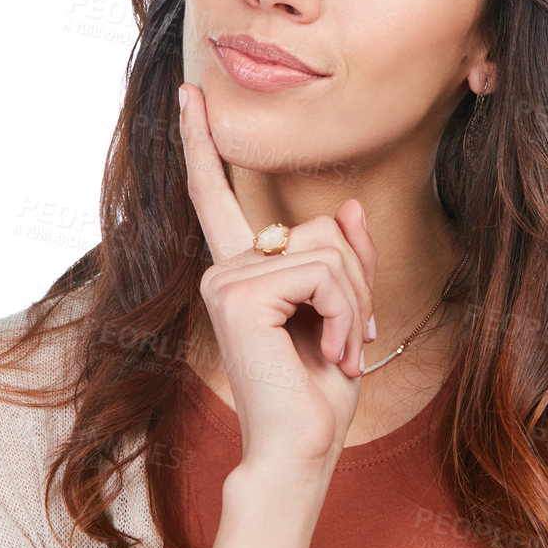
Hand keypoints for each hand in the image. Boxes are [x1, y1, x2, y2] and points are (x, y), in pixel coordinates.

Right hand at [177, 80, 376, 470]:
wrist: (298, 452)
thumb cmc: (317, 398)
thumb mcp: (345, 317)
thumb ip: (346, 260)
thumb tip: (349, 206)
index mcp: (240, 274)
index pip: (218, 199)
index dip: (201, 145)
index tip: (190, 95)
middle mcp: (223, 270)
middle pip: (322, 231)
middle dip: (358, 286)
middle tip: (356, 342)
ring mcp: (225, 279)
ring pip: (329, 251)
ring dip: (356, 306)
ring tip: (342, 352)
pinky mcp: (238, 294)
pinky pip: (323, 273)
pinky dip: (346, 314)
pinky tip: (333, 351)